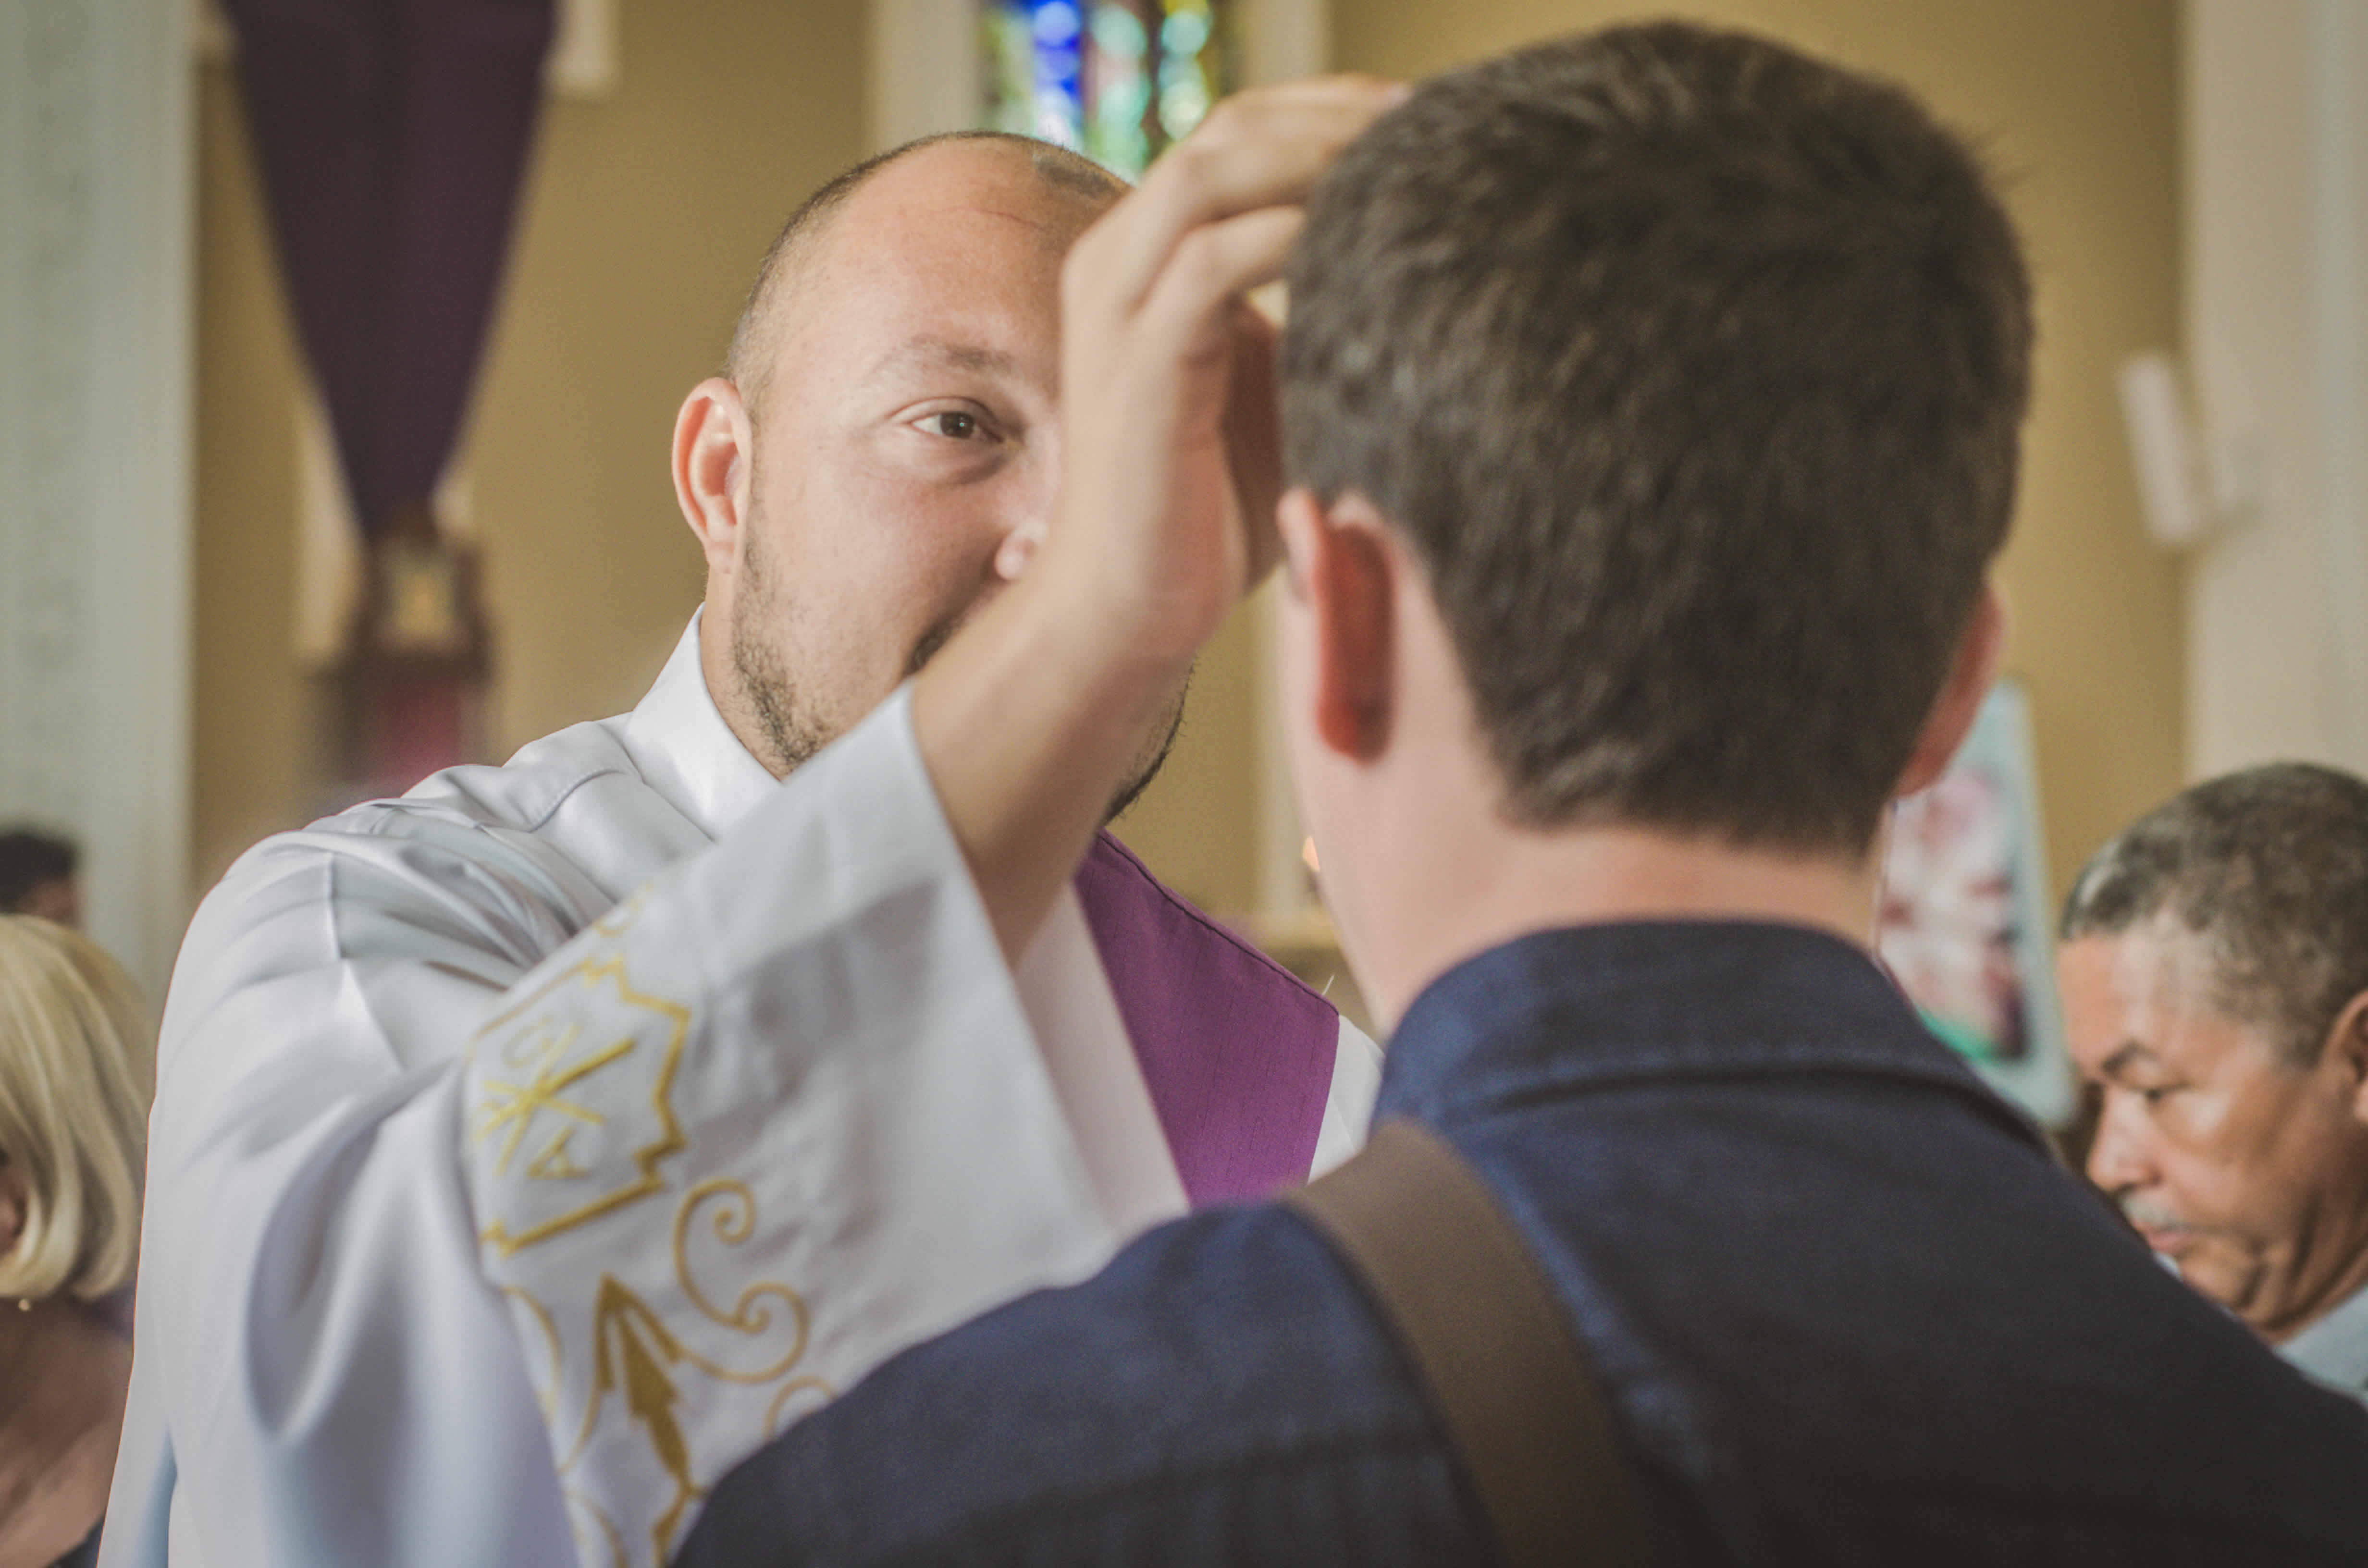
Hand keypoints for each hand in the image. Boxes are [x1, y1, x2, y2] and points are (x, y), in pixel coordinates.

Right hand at [1039, 76, 1404, 671]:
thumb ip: (1309, 314)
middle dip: (1331, 117)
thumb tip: (1412, 266)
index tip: (1418, 119)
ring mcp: (1116, 309)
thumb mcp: (1274, 386)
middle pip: (1224, 132)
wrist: (1130, 609)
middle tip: (1427, 126)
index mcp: (1141, 258)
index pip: (1231, 136)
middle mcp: (1114, 263)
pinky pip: (1212, 262)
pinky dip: (1290, 237)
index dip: (1324, 112)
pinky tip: (1358, 248)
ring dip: (1312, 160)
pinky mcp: (1136, 366)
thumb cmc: (1207, 510)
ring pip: (1209, 176)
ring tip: (1399, 170)